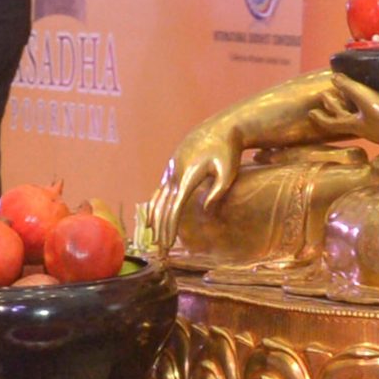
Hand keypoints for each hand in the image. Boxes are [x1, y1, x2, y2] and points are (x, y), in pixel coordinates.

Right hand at [150, 125, 242, 239]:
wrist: (220, 128)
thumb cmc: (228, 150)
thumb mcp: (229, 170)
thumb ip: (218, 191)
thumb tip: (205, 210)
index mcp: (187, 176)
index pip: (174, 207)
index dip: (170, 227)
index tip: (168, 244)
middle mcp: (174, 174)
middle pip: (161, 207)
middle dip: (159, 229)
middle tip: (160, 250)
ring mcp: (170, 171)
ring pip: (157, 200)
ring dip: (154, 221)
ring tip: (154, 240)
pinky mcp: (171, 169)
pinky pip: (158, 192)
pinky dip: (153, 208)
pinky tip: (149, 221)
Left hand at [307, 73, 378, 153]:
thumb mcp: (366, 101)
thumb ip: (350, 89)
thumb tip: (333, 77)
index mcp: (354, 125)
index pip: (331, 123)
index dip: (320, 118)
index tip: (311, 113)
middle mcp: (364, 128)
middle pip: (343, 119)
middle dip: (333, 109)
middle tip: (325, 98)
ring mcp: (378, 128)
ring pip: (358, 117)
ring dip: (350, 107)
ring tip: (346, 98)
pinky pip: (373, 115)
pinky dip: (367, 107)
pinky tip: (375, 102)